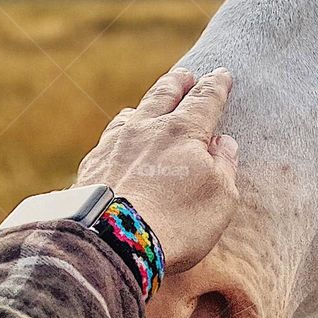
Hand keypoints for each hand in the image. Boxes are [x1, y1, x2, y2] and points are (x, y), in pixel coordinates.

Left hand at [77, 66, 238, 274]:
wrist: (112, 242)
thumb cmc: (177, 222)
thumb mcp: (220, 197)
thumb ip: (224, 166)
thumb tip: (223, 142)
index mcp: (183, 131)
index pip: (205, 100)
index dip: (216, 86)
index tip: (222, 75)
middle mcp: (147, 128)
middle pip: (164, 94)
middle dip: (178, 82)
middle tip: (186, 75)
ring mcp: (115, 144)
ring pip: (133, 112)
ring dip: (147, 104)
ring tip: (151, 103)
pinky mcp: (92, 164)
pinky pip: (109, 137)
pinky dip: (120, 131)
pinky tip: (119, 138)